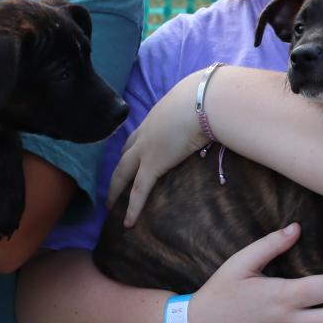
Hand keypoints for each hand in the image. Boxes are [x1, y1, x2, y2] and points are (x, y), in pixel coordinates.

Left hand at [109, 71, 210, 224]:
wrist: (204, 101)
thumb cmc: (206, 99)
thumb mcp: (196, 105)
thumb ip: (197, 114)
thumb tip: (212, 117)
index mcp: (155, 118)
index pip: (137, 136)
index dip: (131, 149)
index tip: (128, 157)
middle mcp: (145, 133)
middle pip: (124, 156)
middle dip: (116, 171)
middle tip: (111, 187)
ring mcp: (145, 149)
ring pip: (122, 173)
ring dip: (115, 189)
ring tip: (110, 206)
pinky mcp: (152, 165)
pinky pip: (138, 191)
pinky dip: (132, 208)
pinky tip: (128, 223)